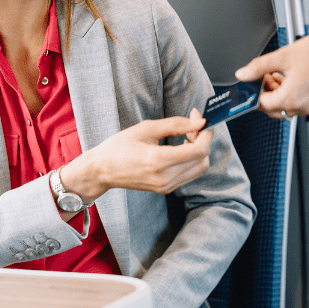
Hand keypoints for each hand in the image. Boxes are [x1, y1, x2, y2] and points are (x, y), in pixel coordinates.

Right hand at [61, 109, 212, 201]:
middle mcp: (166, 178)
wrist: (103, 170)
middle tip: (191, 124)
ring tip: (185, 136)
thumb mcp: (146, 129)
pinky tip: (179, 148)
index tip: (199, 118)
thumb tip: (199, 122)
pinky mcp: (167, 189)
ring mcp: (167, 186)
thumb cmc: (120, 146)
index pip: (199, 150)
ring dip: (199, 149)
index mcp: (158, 161)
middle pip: (203, 159)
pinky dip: (192, 159)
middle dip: (202, 139)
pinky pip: (190, 173)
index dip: (205, 132)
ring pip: (200, 167)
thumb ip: (176, 124)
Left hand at [234, 35, 308, 117]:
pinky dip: (290, 94)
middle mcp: (300, 107)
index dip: (255, 92)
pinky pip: (298, 104)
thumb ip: (259, 67)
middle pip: (273, 108)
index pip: (261, 104)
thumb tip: (243, 74)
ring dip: (277, 93)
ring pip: (285, 107)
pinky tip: (291, 79)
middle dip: (265, 93)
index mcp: (289, 99)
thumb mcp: (282, 57)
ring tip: (277, 74)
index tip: (254, 81)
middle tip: (264, 76)